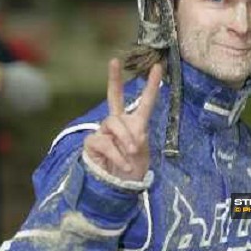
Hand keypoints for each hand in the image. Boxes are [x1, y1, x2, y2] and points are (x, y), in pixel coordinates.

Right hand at [83, 59, 161, 181]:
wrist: (117, 188)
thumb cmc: (132, 170)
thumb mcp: (143, 154)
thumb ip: (137, 139)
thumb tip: (128, 135)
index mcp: (135, 124)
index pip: (144, 102)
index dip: (151, 85)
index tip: (157, 67)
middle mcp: (118, 124)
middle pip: (114, 98)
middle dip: (114, 79)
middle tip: (114, 62)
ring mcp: (104, 131)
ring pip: (114, 123)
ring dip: (126, 139)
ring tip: (132, 154)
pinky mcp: (93, 142)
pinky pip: (106, 142)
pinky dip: (117, 155)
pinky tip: (123, 164)